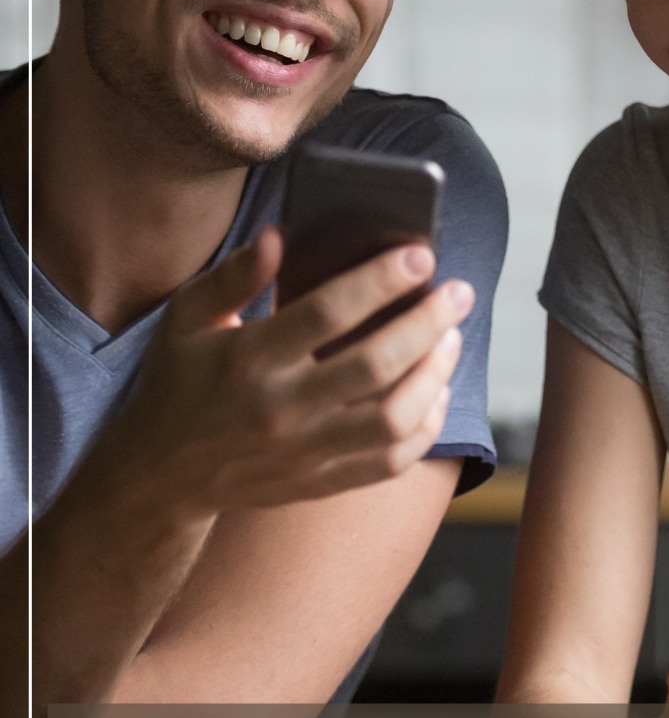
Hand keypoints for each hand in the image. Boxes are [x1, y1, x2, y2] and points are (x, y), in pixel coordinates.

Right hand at [91, 226, 474, 512]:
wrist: (160, 477)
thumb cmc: (179, 381)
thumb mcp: (186, 318)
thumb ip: (234, 275)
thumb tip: (280, 234)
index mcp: (246, 359)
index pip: (328, 313)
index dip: (381, 280)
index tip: (421, 254)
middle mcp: (279, 409)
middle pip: (374, 365)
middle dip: (428, 322)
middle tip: (459, 292)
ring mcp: (302, 452)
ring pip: (392, 419)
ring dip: (434, 375)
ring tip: (452, 338)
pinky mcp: (318, 483)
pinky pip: (389, 462)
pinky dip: (424, 427)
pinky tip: (435, 392)